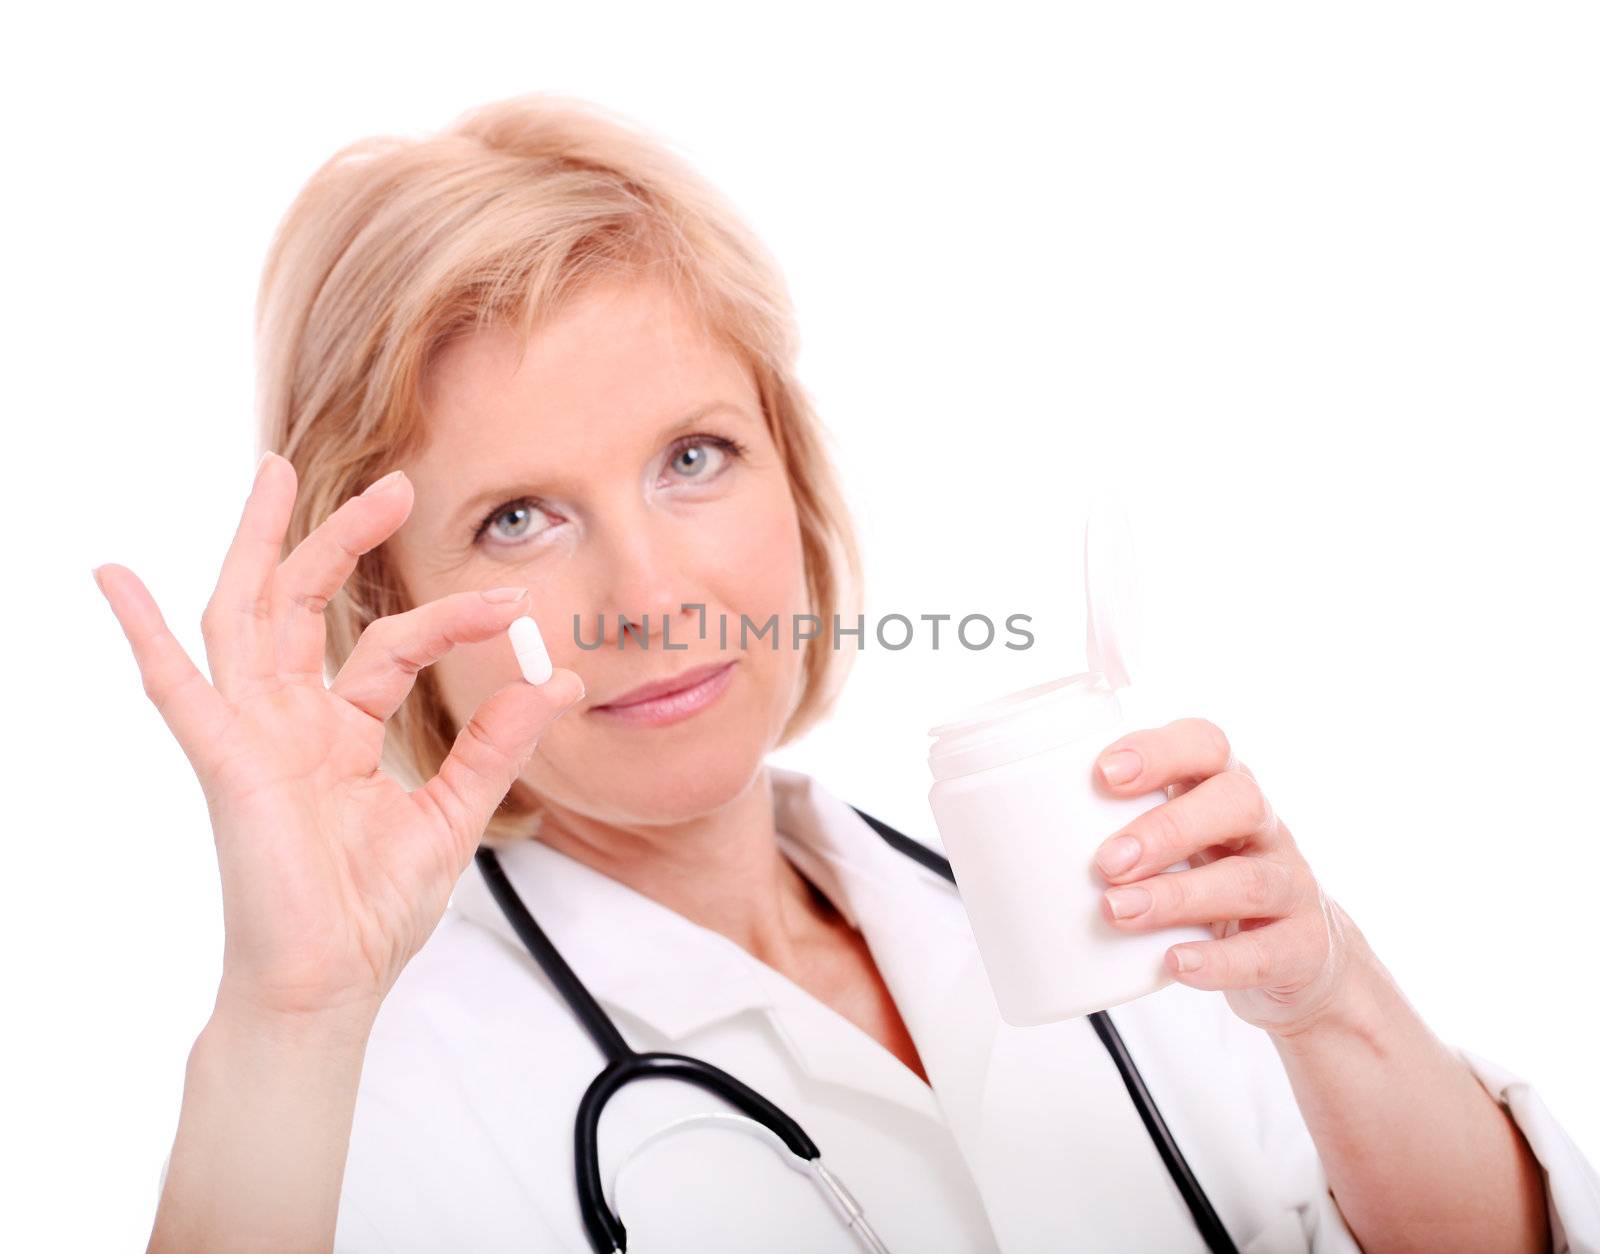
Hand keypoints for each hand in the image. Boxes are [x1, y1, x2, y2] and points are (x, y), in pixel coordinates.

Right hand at [94, 452, 582, 1026]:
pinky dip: (143, 634)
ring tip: (273, 474)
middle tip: (394, 485)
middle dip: (341, 539)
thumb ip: (497, 741)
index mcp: (339, 733)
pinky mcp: (227, 764)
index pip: (390, 647)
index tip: (514, 610)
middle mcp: (290, 724)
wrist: (333, 983)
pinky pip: (179, 690)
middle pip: (306, 606)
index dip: (450, 620)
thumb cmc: (374, 909)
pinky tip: (115, 580)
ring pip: (246, 619)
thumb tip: (556, 679)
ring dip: (257, 545)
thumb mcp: (454, 811)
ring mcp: (252, 738)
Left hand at [1090, 718, 1355, 1036]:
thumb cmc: (1209, 885)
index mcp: (1221, 790)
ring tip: (1120, 912)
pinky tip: (1176, 963)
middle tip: (1106, 862)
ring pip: (1247, 878)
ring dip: (1177, 895)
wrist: (1299, 959)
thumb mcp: (1173, 847)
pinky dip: (1220, 959)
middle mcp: (1262, 829)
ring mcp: (1289, 885)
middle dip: (1166, 827)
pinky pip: (1269, 949)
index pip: (1205, 744)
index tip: (1103, 774)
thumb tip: (999, 847)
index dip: (1158, 751)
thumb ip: (1110, 834)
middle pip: (1235, 800)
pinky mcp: (1302, 945)